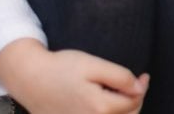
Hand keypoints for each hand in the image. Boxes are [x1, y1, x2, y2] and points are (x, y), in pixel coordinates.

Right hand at [0, 38, 147, 113]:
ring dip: (125, 111)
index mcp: (99, 108)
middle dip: (136, 101)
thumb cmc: (62, 68)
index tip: (144, 76)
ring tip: (124, 94)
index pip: (134, 102)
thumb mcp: (94, 65)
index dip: (142, 88)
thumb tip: (140, 89)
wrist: (29, 79)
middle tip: (136, 84)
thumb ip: (120, 77)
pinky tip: (108, 104)